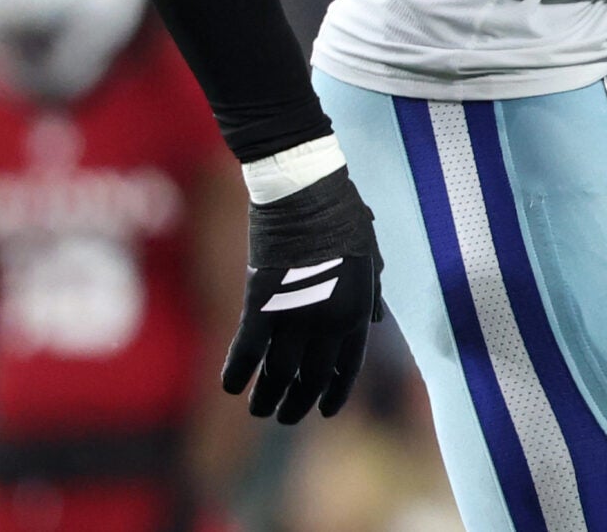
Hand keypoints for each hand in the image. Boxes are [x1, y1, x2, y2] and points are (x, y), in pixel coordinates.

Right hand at [223, 168, 382, 422]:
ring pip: (279, 375)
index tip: (326, 411)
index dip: (336, 393)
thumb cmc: (341, 214)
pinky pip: (247, 352)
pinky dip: (237, 373)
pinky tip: (231, 386)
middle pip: (312, 379)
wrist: (305, 190)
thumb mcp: (369, 256)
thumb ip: (371, 293)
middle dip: (299, 404)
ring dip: (268, 399)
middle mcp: (329, 321)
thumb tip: (375, 322)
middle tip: (286, 416)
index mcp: (358, 309)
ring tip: (261, 411)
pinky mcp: (261, 304)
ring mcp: (295, 314)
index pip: (348, 367)